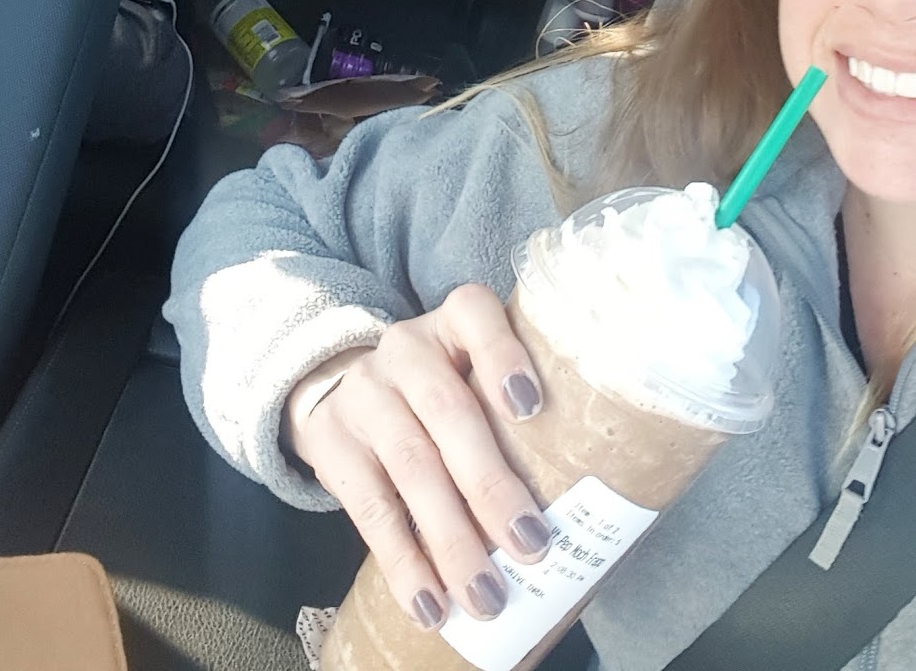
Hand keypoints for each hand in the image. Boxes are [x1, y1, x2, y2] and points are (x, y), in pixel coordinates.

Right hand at [286, 285, 549, 629]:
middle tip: (532, 546)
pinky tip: (431, 601)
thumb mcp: (473, 372)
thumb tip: (583, 501)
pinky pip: (370, 507)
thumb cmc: (442, 388)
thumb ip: (516, 409)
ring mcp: (364, 392)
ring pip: (412, 466)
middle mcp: (406, 347)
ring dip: (452, 539)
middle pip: (448, 411)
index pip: (475, 314)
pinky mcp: (332, 441)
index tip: (531, 408)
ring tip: (486, 595)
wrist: (341, 388)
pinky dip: (404, 561)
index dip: (504, 356)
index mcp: (453, 320)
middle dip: (491, 485)